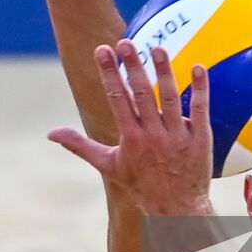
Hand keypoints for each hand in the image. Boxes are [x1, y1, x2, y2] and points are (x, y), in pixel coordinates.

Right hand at [48, 41, 212, 215]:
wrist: (176, 210)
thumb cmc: (141, 186)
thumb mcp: (108, 165)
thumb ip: (80, 145)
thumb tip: (51, 133)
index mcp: (130, 138)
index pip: (117, 99)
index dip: (109, 73)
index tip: (102, 50)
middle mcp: (153, 136)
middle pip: (141, 94)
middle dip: (133, 67)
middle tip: (126, 42)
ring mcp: (177, 137)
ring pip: (169, 98)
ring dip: (164, 72)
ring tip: (158, 48)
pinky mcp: (200, 139)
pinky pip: (200, 110)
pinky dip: (200, 88)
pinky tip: (198, 67)